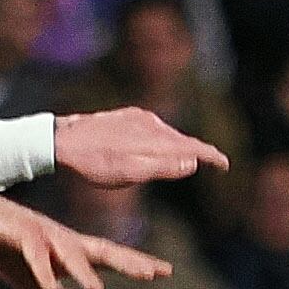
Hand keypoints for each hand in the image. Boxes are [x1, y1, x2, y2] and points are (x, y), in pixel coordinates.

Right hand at [0, 192, 171, 288]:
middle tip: (154, 273)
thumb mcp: (28, 281)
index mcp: (71, 251)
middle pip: (102, 251)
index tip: (164, 271)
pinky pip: (35, 256)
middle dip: (127, 261)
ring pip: (70, 253)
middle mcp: (63, 240)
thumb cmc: (8, 248)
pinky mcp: (21, 234)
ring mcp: (44, 235)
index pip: (110, 257)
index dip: (136, 263)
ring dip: (83, 271)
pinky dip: (43, 273)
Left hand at [55, 108, 229, 187]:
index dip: (211, 156)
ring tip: (189, 158)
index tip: (225, 165)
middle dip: (199, 151)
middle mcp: (151, 124)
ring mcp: (140, 117)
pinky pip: (155, 127)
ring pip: (169, 133)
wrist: (64, 141)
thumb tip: (193, 163)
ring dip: (181, 145)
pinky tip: (159, 144)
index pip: (192, 147)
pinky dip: (164, 137)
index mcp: (155, 140)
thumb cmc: (94, 163)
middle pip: (183, 140)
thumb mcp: (129, 173)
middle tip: (213, 163)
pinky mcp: (129, 115)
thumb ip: (163, 168)